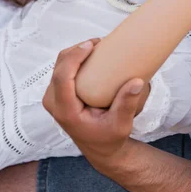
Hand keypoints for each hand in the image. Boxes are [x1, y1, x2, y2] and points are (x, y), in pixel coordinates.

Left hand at [42, 39, 144, 161]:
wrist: (100, 149)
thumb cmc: (110, 137)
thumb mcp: (121, 124)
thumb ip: (127, 104)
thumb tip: (137, 81)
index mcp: (65, 111)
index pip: (62, 78)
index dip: (74, 57)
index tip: (91, 45)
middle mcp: (54, 103)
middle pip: (59, 66)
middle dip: (77, 49)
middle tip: (100, 43)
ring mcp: (53, 97)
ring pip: (59, 64)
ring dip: (75, 52)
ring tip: (96, 47)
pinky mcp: (58, 93)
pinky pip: (62, 68)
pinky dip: (74, 58)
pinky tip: (89, 54)